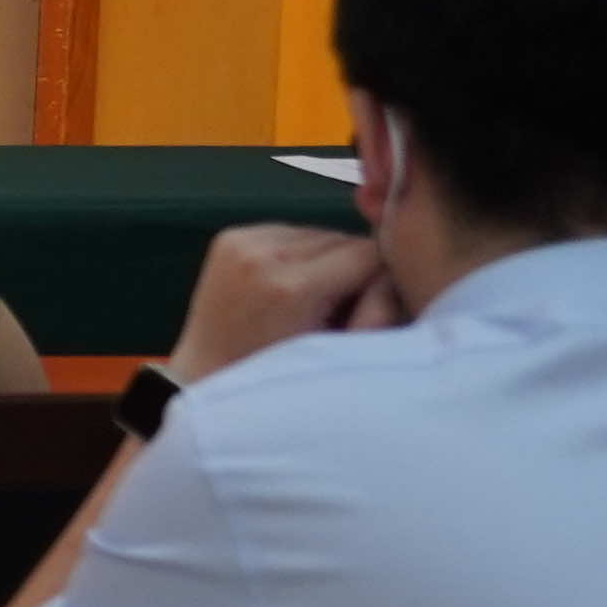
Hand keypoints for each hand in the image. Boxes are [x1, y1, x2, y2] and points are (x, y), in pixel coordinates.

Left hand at [166, 220, 401, 383]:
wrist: (207, 373)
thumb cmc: (279, 374)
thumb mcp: (342, 350)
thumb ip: (381, 308)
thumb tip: (398, 267)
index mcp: (292, 287)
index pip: (369, 252)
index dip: (382, 276)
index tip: (375, 301)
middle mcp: (262, 255)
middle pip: (343, 238)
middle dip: (353, 268)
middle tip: (341, 306)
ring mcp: (241, 242)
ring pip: (318, 233)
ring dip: (326, 258)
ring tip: (312, 298)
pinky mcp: (229, 237)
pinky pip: (289, 232)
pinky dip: (298, 253)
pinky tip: (288, 284)